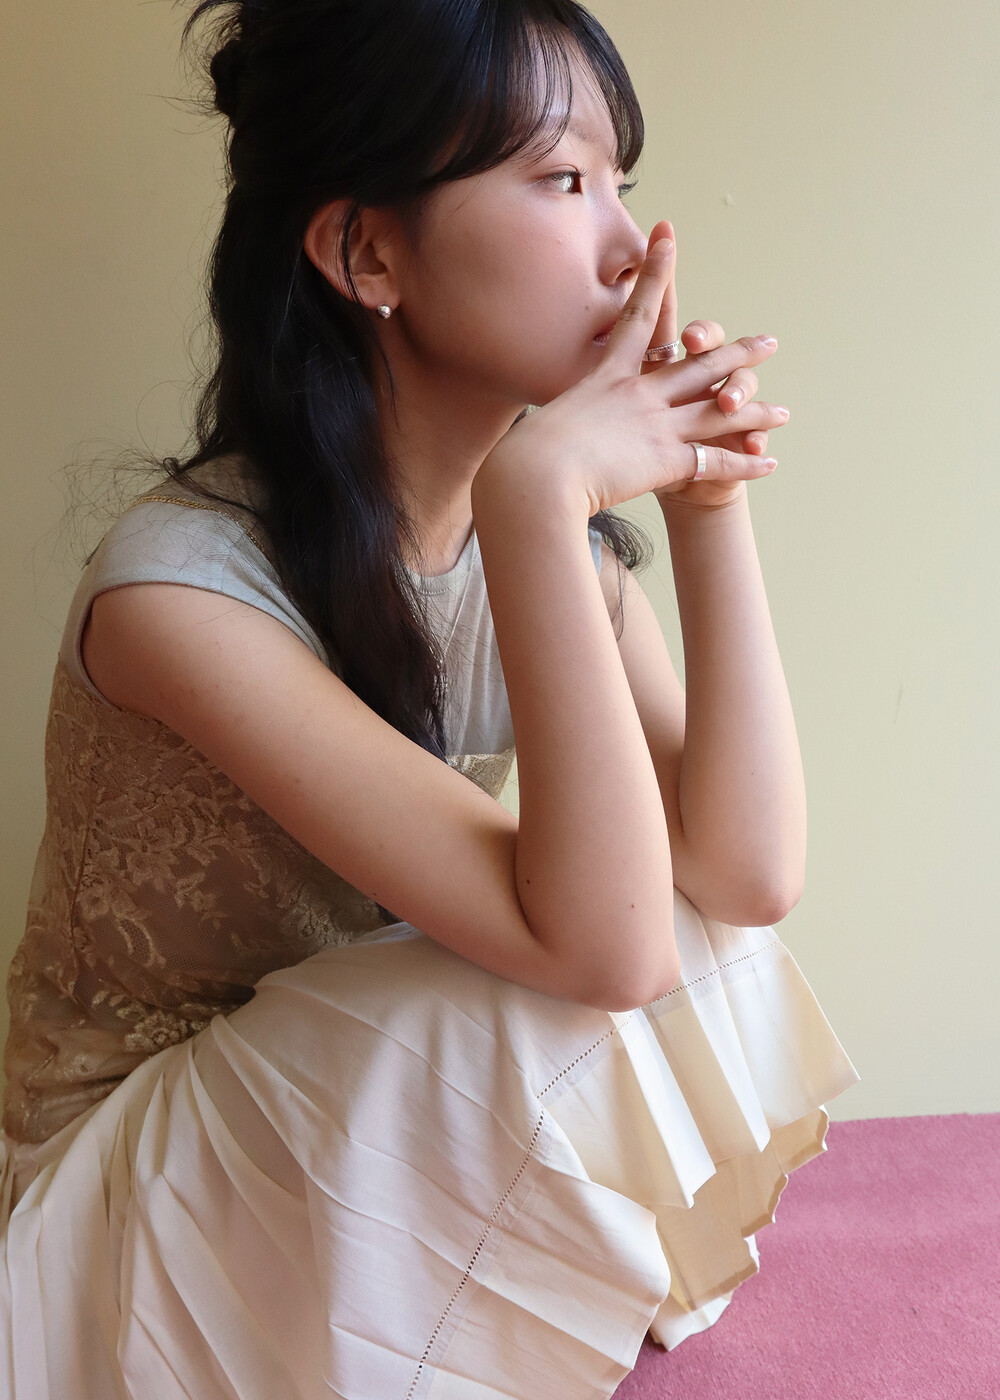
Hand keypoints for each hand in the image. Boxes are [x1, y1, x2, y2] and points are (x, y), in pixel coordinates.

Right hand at [483, 232, 786, 517]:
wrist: (533, 478)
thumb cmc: (525, 457)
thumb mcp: (545, 423)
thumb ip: (563, 418)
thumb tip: (549, 418)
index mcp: (608, 378)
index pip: (638, 316)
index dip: (655, 273)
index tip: (667, 235)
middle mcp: (639, 394)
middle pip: (700, 366)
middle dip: (736, 352)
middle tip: (769, 342)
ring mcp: (656, 426)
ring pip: (719, 412)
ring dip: (754, 413)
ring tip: (784, 413)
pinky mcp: (666, 461)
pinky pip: (715, 461)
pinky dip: (744, 463)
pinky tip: (769, 464)